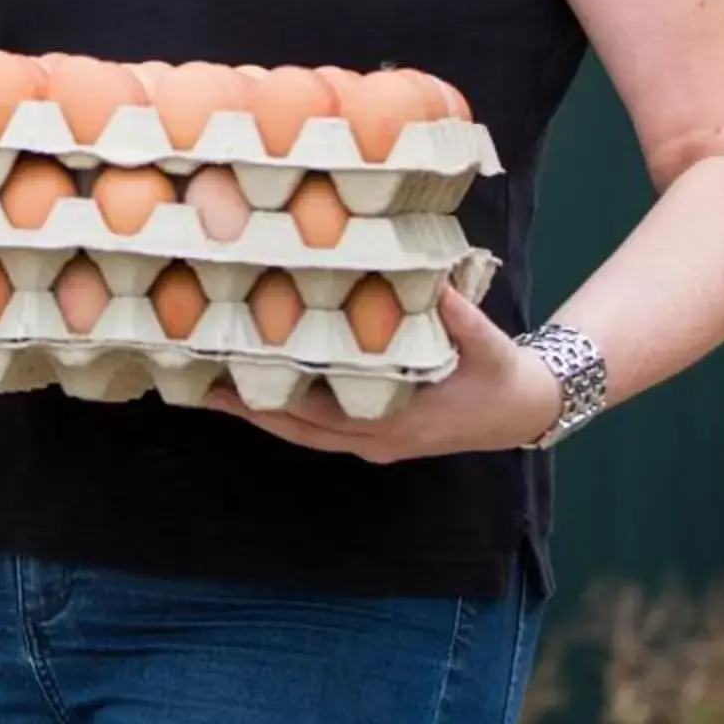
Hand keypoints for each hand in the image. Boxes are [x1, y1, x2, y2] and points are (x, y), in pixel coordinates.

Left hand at [200, 289, 561, 460]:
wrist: (523, 407)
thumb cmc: (501, 373)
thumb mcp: (487, 344)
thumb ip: (457, 316)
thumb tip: (429, 282)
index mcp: (399, 423)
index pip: (322, 416)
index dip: (277, 400)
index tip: (236, 379)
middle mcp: (377, 441)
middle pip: (299, 430)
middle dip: (249, 411)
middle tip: (200, 386)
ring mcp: (374, 442)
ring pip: (305, 433)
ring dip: (262, 412)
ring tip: (215, 388)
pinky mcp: (376, 435)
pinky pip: (321, 427)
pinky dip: (289, 410)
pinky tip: (263, 387)